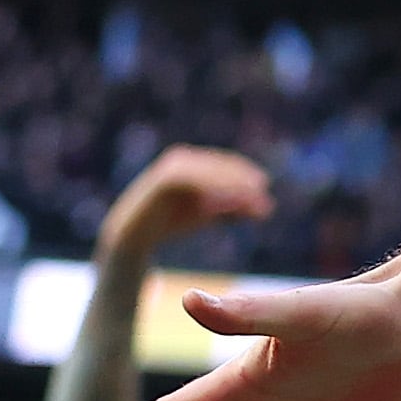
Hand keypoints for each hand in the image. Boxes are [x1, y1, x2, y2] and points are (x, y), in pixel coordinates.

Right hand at [102, 146, 273, 255]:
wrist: (132, 239)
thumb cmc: (172, 222)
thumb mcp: (208, 214)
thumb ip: (234, 209)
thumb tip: (268, 208)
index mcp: (191, 164)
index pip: (222, 163)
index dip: (243, 171)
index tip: (263, 184)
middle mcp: (179, 162)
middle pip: (214, 164)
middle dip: (237, 176)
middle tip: (260, 187)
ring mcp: (167, 171)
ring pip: (202, 171)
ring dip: (225, 181)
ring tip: (246, 195)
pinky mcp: (158, 182)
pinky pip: (186, 180)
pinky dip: (206, 186)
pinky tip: (222, 200)